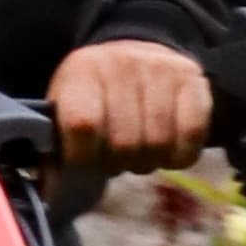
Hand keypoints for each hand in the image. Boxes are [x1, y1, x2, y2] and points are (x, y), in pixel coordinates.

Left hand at [48, 37, 215, 178]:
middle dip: (119, 163)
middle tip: (116, 157)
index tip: (84, 160)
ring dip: (149, 161)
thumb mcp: (65, 110)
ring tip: (140, 152)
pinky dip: (179, 156)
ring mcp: (162, 70)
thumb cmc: (95, 96)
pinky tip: (167, 150)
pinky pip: (192, 137)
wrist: (134, 52)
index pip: (83, 125)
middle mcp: (122, 64)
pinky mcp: (194, 81)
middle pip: (125, 142)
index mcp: (82, 71)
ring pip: (159, 144)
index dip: (83, 156)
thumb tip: (51, 193)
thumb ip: (54, 149)